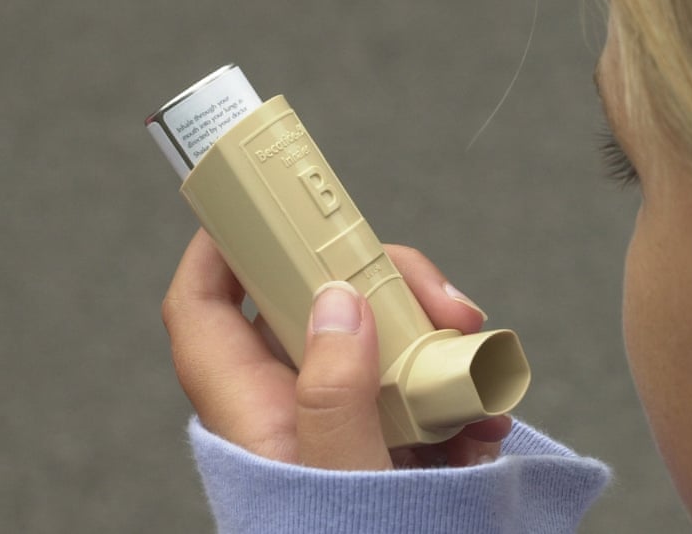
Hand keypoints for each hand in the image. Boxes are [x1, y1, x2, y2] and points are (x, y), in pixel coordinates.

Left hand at [161, 229, 511, 469]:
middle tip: (448, 307)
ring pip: (380, 337)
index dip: (221, 247)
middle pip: (316, 303)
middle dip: (388, 287)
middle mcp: (292, 406)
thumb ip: (332, 397)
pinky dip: (461, 390)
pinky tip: (488, 418)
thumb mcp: (340, 484)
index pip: (203, 310)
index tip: (266, 207)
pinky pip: (420, 387)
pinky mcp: (388, 441)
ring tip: (485, 374)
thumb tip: (335, 300)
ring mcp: (343, 420)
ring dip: (440, 340)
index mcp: (252, 412)